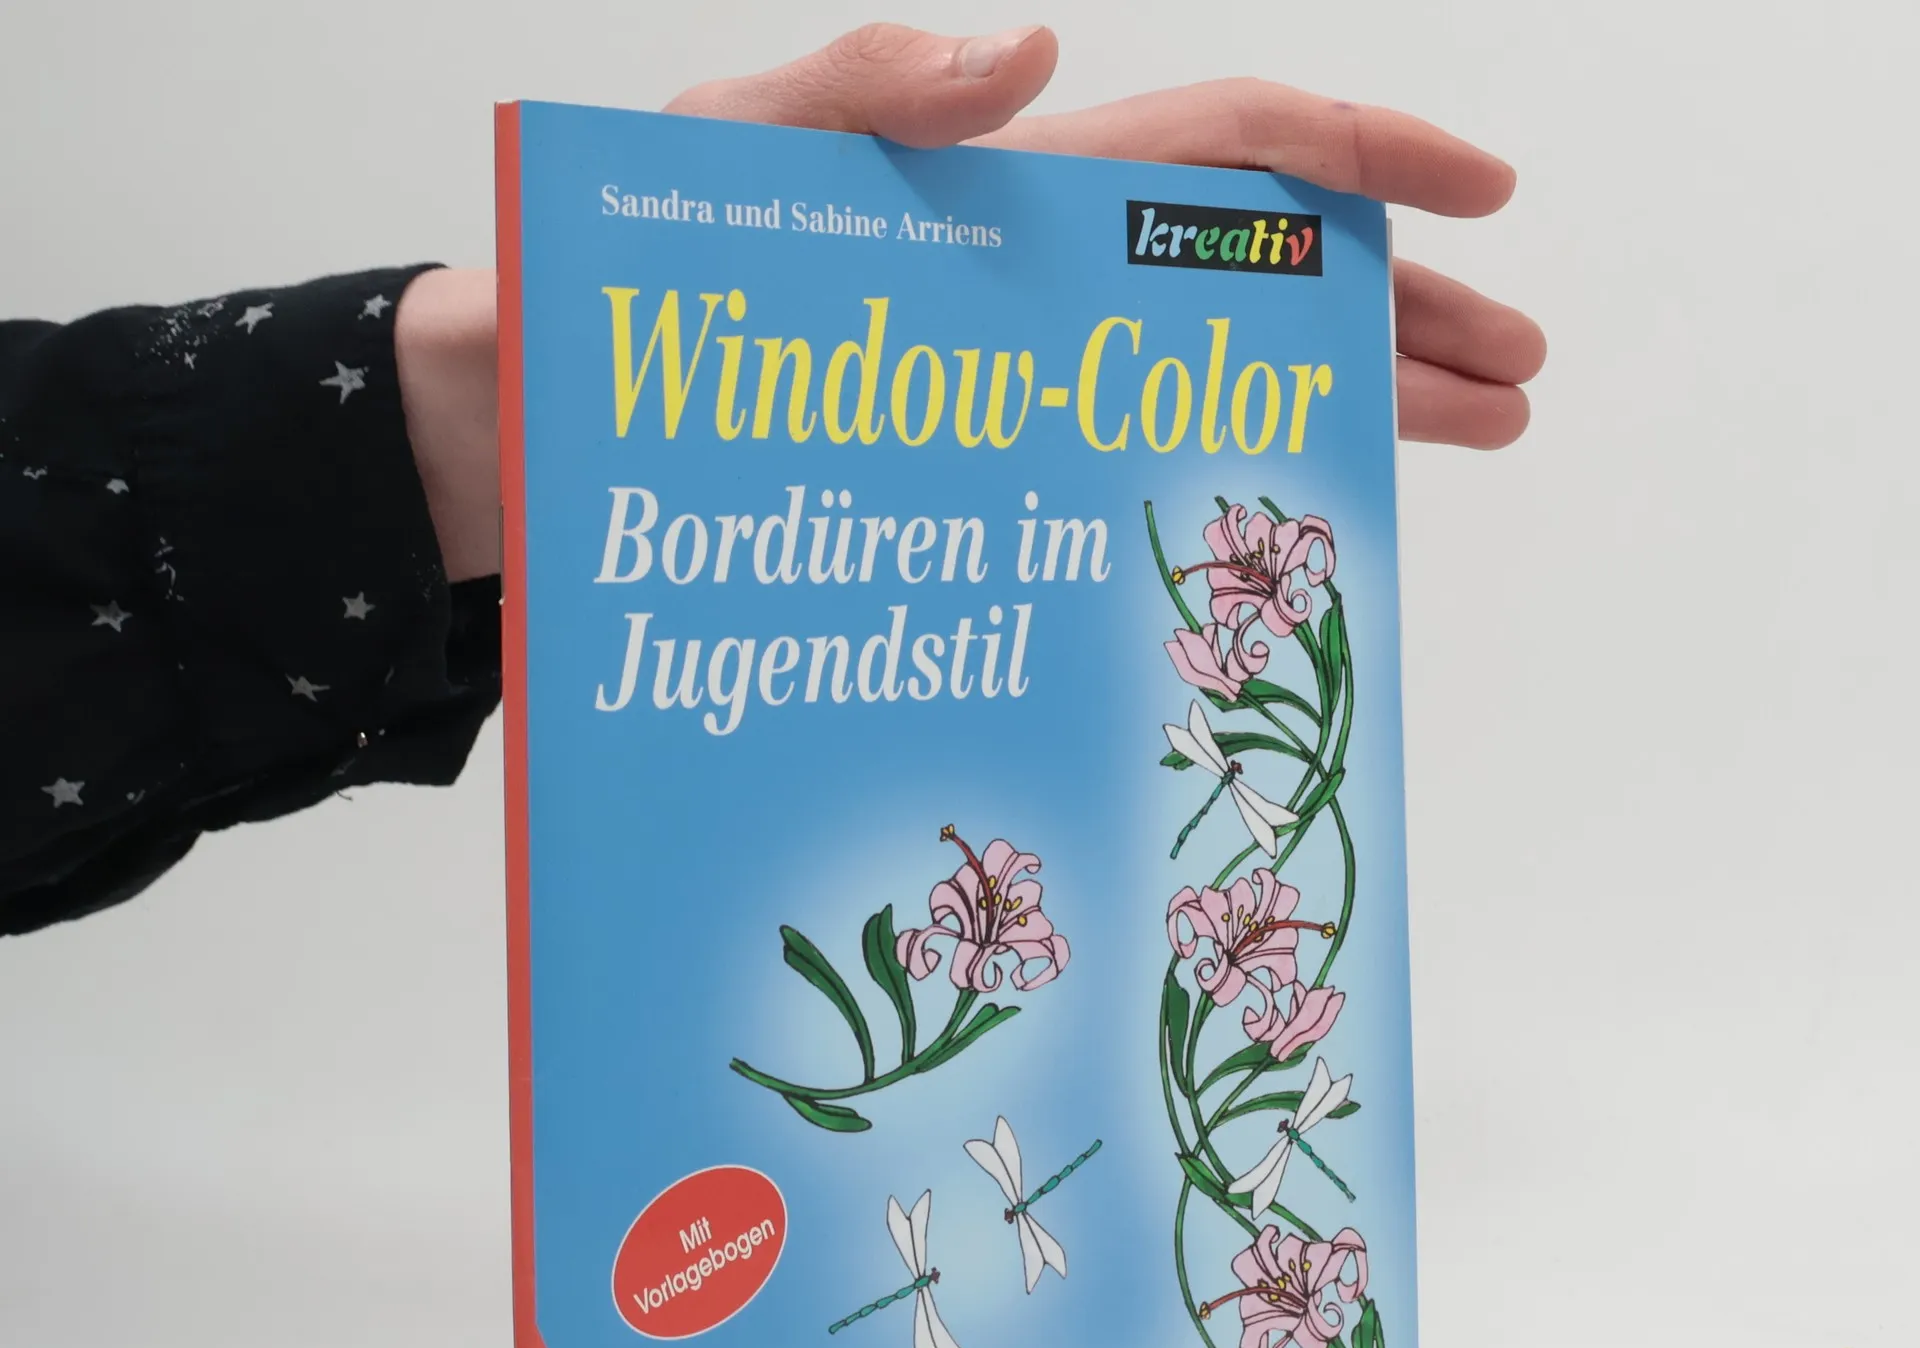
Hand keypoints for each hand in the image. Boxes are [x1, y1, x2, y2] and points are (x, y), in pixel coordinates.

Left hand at [669, 24, 1544, 449]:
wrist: (579, 401)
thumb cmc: (653, 269)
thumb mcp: (748, 146)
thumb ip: (874, 84)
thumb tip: (1026, 43)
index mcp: (1033, 180)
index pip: (1238, 145)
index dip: (1372, 157)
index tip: (1487, 189)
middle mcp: (1060, 271)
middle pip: (1272, 267)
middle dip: (1404, 308)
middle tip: (1516, 372)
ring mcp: (1044, 365)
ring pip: (1230, 367)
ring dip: (1354, 395)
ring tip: (1475, 436)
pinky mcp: (1006, 451)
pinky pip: (1147, 449)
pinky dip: (1232, 470)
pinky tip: (1296, 505)